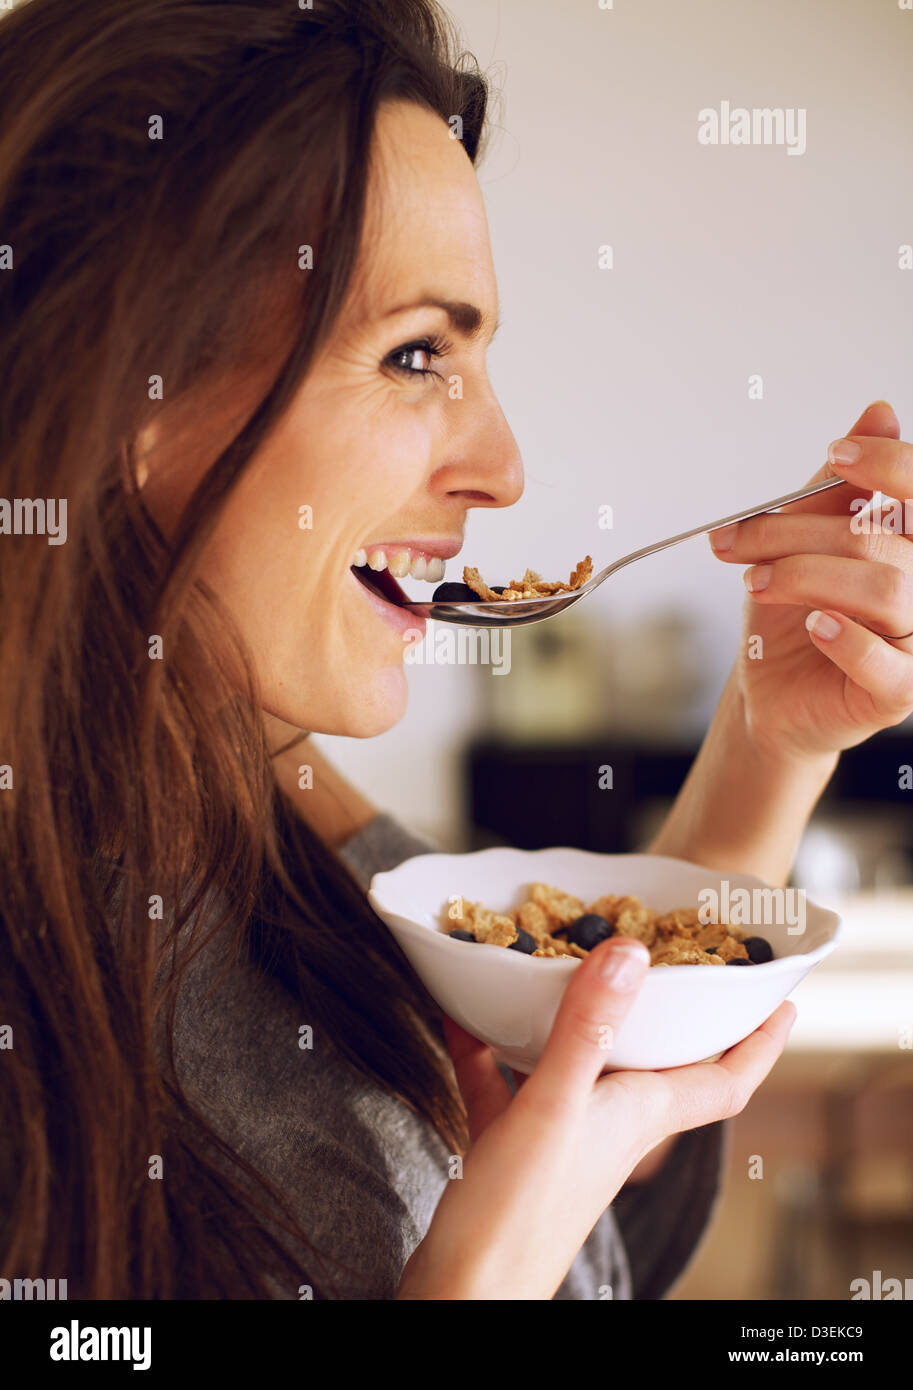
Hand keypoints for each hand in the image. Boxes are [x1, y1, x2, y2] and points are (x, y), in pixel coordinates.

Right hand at [397, 937, 794, 1299]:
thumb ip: (589, 1030)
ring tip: (565, 960)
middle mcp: (610, 1122)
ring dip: (576, 1015)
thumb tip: (630, 954)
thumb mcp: (554, 1107)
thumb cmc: (518, 1216)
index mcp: (639, 1114)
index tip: (779, 998)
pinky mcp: (512, 1147)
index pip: (726, 1078)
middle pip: (659, 1062)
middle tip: (671, 953)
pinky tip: (463, 1013)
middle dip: (671, 1011)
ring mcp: (561, 1135)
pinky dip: (490, 1047)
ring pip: (580, 1062)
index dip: (759, 1041)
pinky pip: (508, 1081)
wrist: (463, 1292)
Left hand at [708, 401, 912, 760]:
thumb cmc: (792, 616)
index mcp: (909, 545)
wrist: (770, 691)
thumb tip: (879, 412)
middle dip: (795, 533)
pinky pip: (886, 663)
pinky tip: (812, 624)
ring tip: (755, 582)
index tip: (838, 454)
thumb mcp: (801, 542)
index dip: (890, 466)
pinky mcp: (898, 693)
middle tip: (735, 540)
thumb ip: (838, 486)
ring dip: (806, 578)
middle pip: (878, 540)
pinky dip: (844, 637)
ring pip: (885, 593)